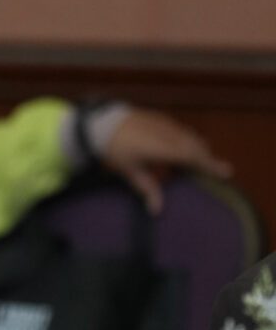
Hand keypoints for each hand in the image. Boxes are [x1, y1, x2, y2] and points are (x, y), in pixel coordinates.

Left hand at [99, 107, 230, 213]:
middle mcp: (170, 134)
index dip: (210, 165)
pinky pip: (182, 131)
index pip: (194, 157)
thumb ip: (147, 189)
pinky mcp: (162, 119)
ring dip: (196, 149)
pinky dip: (186, 141)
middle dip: (206, 159)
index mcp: (165, 148)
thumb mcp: (130, 171)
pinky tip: (179, 151)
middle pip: (197, 147)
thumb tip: (156, 211)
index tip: (226, 173)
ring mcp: (167, 124)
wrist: (102, 123)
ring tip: (195, 165)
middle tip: (213, 172)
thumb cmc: (115, 149)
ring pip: (191, 137)